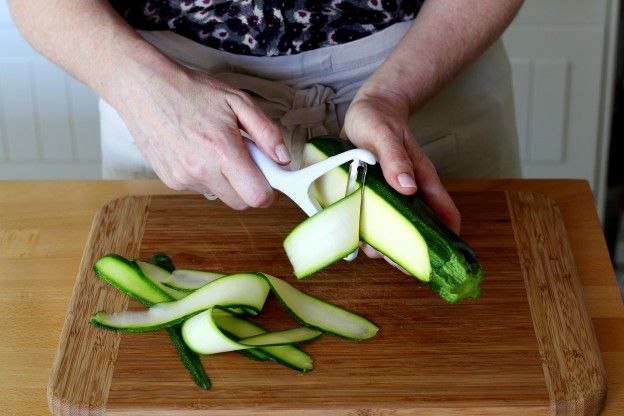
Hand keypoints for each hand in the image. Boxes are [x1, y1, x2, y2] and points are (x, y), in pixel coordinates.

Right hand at [110, 59, 289, 209]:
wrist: (143, 87)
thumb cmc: (191, 91)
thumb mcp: (237, 101)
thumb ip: (266, 131)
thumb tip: (283, 160)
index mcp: (222, 150)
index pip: (256, 197)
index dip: (268, 190)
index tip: (268, 176)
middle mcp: (201, 170)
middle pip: (240, 202)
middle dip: (248, 186)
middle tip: (243, 158)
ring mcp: (183, 178)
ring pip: (220, 195)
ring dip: (225, 180)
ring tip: (214, 148)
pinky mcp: (170, 181)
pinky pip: (200, 188)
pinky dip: (205, 176)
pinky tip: (196, 150)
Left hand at [342, 88, 460, 265]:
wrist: (368, 109)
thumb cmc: (378, 119)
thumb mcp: (383, 134)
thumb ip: (395, 159)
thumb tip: (408, 188)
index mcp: (421, 178)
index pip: (443, 212)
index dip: (445, 236)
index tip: (437, 258)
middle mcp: (410, 190)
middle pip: (418, 226)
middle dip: (409, 248)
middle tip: (394, 262)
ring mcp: (393, 193)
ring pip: (395, 225)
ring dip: (385, 241)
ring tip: (370, 250)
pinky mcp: (375, 193)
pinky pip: (375, 216)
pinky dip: (368, 229)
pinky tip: (356, 236)